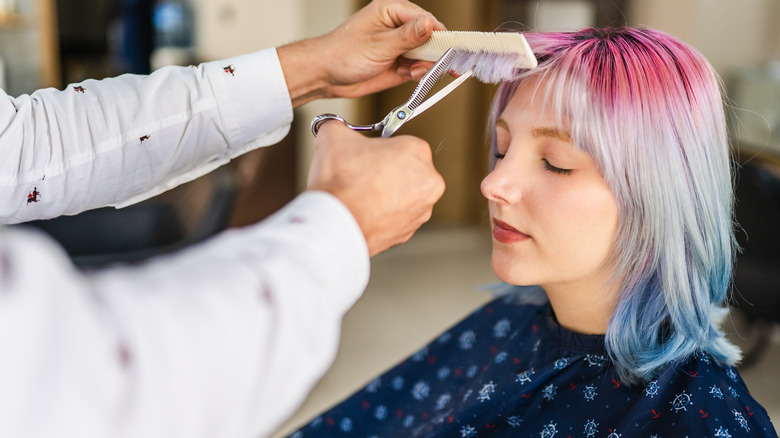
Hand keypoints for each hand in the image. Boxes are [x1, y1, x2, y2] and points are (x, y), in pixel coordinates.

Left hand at [278, 0, 445, 106]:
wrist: (326, 76)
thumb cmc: (342, 54)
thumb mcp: (378, 45)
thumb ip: (407, 37)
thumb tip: (429, 25)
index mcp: (391, 11)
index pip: (426, 19)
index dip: (440, 34)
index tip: (451, 48)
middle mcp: (397, 26)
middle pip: (430, 37)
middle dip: (433, 53)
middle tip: (437, 65)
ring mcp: (398, 45)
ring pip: (425, 55)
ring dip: (424, 66)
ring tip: (413, 72)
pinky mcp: (398, 63)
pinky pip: (417, 68)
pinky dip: (417, 74)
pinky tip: (409, 76)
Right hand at [307, 122, 444, 255]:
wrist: (335, 224)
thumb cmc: (342, 182)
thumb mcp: (333, 136)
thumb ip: (337, 126)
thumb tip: (332, 128)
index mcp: (417, 151)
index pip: (399, 142)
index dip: (377, 148)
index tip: (364, 154)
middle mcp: (428, 182)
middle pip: (404, 170)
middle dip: (383, 171)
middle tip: (360, 174)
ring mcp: (420, 210)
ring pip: (401, 196)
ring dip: (383, 195)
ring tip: (358, 194)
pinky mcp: (408, 233)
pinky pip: (394, 218)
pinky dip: (380, 215)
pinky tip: (362, 211)